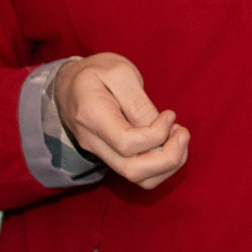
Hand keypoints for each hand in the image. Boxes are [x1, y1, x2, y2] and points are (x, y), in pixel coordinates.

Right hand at [53, 53, 188, 187]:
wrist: (69, 84)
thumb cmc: (97, 72)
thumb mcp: (119, 73)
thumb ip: (139, 102)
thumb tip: (161, 129)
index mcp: (91, 115)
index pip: (127, 143)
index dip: (157, 134)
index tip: (170, 115)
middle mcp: (93, 141)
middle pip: (133, 170)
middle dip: (169, 157)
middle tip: (182, 132)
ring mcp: (100, 153)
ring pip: (139, 178)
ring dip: (168, 164)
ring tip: (178, 137)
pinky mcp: (110, 157)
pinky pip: (139, 174)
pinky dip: (162, 165)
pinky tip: (168, 143)